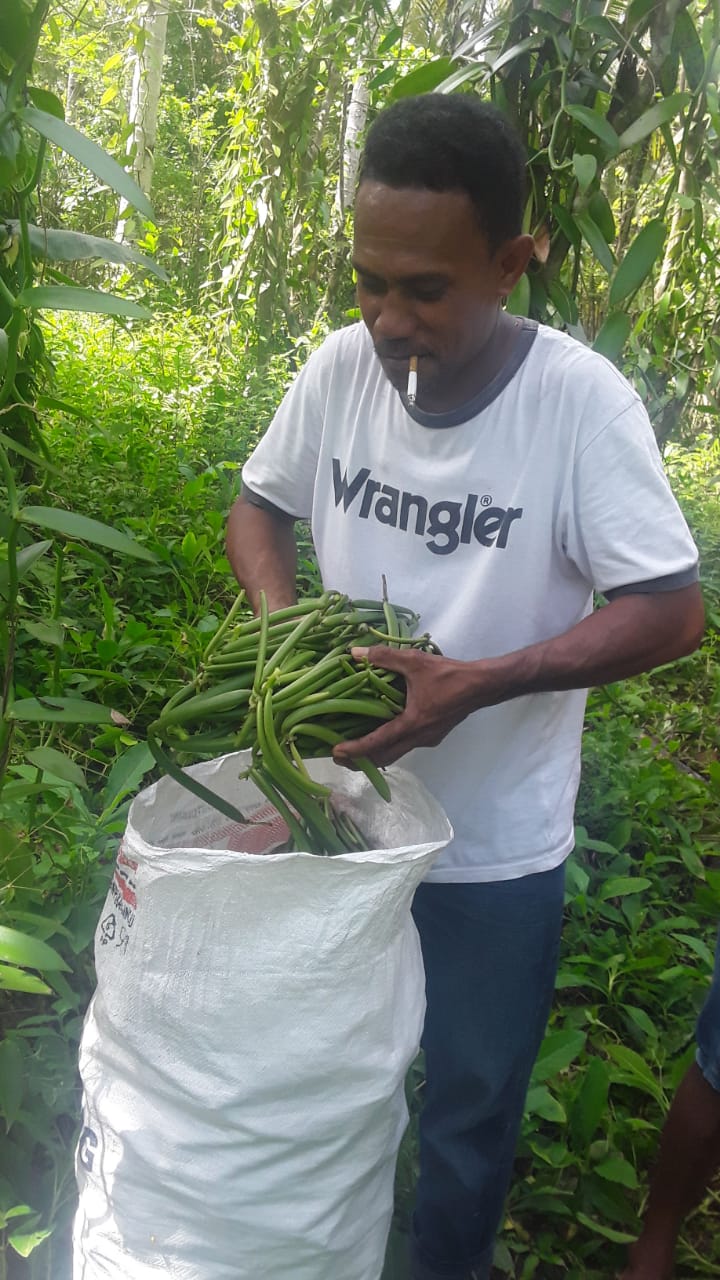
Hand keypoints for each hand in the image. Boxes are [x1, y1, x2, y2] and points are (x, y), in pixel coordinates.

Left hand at [332, 645, 499, 769]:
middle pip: (384, 758)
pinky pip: (406, 746)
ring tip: (355, 749)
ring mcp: (427, 739)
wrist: (482, 685)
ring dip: (374, 755)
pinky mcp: (433, 735)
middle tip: (338, 757)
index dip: (355, 750)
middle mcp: (419, 738)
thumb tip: (355, 652)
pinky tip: (382, 735)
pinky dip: (389, 746)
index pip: (377, 743)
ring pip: (395, 754)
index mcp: (412, 724)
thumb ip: (384, 657)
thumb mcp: (414, 662)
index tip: (336, 752)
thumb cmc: (449, 675)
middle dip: (360, 760)